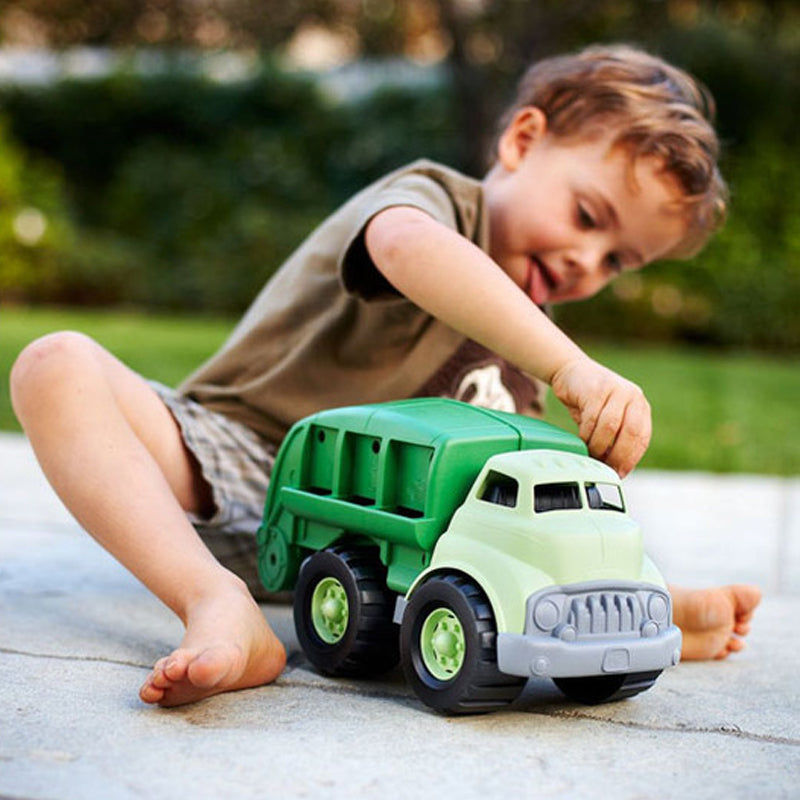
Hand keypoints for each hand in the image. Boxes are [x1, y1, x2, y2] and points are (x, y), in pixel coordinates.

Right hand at [550, 355, 650, 477]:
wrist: (572, 371)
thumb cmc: (589, 400)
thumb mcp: (608, 418)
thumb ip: (616, 437)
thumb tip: (616, 468)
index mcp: (639, 406)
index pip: (642, 438)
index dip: (630, 459)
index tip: (619, 473)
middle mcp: (632, 396)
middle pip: (631, 432)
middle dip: (617, 455)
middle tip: (605, 467)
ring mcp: (615, 390)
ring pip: (610, 427)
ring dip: (598, 446)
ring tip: (590, 454)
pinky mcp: (596, 389)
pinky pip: (592, 419)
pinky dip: (586, 434)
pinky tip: (581, 440)